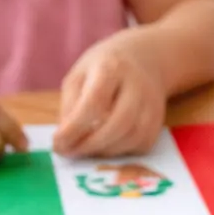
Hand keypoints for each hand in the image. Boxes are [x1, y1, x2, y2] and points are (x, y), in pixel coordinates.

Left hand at [54, 40, 166, 157]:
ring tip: (84, 149)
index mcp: (112, 68)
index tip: (58, 143)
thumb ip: (70, 106)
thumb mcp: (80, 76)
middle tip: (70, 152)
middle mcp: (137, 87)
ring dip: (103, 151)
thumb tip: (64, 141)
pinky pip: (136, 147)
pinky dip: (117, 152)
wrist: (145, 62)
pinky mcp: (156, 126)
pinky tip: (104, 146)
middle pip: (118, 124)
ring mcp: (151, 108)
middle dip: (90, 144)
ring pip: (129, 139)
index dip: (75, 127)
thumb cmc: (104, 70)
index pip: (95, 101)